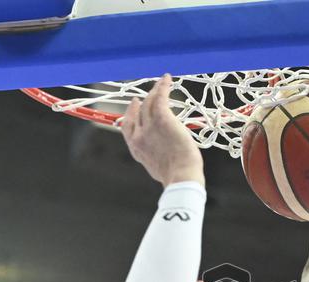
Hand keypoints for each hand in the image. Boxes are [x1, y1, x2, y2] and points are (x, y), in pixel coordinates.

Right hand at [121, 73, 205, 187]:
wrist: (180, 175)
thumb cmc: (175, 176)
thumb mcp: (158, 167)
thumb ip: (155, 156)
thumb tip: (164, 155)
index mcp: (136, 148)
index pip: (127, 127)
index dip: (130, 113)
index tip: (135, 105)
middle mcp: (139, 135)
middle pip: (138, 112)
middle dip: (143, 101)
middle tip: (150, 92)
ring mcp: (149, 126)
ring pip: (149, 103)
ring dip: (154, 91)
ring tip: (160, 83)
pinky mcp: (162, 119)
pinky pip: (160, 97)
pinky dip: (162, 86)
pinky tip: (166, 79)